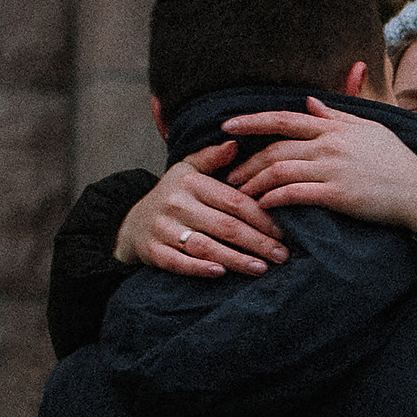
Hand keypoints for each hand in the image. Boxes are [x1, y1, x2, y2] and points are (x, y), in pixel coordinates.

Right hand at [116, 143, 287, 277]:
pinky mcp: (152, 250)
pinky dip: (199, 269)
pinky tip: (222, 273)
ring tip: (261, 268)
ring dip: (236, 259)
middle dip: (257, 242)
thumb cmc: (174, 196)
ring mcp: (162, 228)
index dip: (261, 218)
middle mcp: (176, 204)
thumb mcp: (188, 170)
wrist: (133, 222)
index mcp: (190, 182)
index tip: (283, 233)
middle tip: (281, 256)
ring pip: (205, 246)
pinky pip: (178, 262)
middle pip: (225, 226)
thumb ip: (212, 158)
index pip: (234, 201)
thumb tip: (234, 143)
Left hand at [222, 98, 416, 231]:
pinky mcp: (337, 194)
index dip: (252, 121)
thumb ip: (338, 116)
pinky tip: (264, 207)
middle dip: (247, 163)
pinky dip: (274, 199)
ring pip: (279, 171)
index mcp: (336, 128)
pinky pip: (294, 194)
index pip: (285, 119)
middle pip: (275, 148)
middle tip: (230, 176)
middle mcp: (330, 144)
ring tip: (243, 196)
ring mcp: (333, 169)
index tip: (227, 126)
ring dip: (256, 184)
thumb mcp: (371, 129)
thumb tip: (311, 103)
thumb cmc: (398, 162)